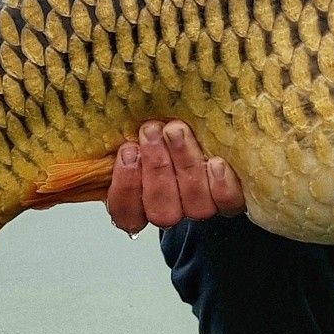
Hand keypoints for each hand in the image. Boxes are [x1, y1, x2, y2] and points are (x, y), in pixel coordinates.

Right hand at [106, 120, 245, 232]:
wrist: (210, 126)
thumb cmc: (165, 129)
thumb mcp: (139, 132)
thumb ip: (124, 135)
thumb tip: (104, 119)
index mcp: (140, 200)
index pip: (126, 214)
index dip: (126, 187)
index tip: (127, 151)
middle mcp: (172, 209)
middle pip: (161, 209)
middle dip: (155, 168)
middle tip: (152, 131)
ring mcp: (202, 206)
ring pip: (194, 204)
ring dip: (184, 164)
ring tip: (177, 130)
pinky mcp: (230, 199)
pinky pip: (227, 203)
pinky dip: (220, 185)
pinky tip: (216, 163)